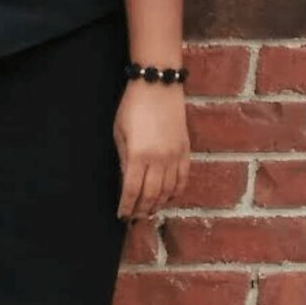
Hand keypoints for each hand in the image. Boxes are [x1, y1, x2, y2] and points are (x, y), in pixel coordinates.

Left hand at [114, 80, 189, 222]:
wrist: (159, 86)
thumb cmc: (133, 107)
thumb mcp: (119, 133)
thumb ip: (124, 160)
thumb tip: (126, 183)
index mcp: (139, 155)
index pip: (132, 190)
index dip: (127, 206)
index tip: (122, 216)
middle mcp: (159, 159)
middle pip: (151, 195)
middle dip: (142, 209)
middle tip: (135, 218)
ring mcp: (175, 156)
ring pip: (168, 190)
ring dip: (158, 203)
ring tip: (150, 211)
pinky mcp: (185, 150)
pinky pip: (183, 178)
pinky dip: (176, 191)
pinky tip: (168, 197)